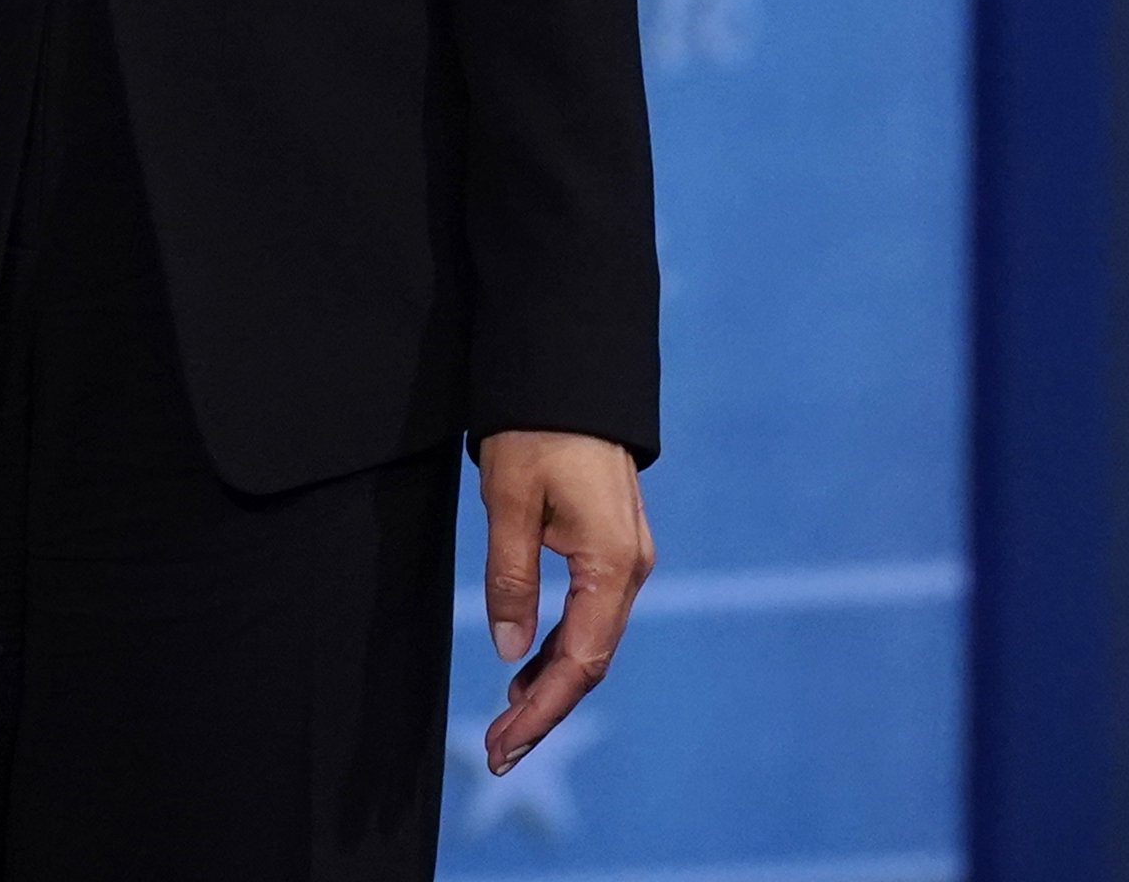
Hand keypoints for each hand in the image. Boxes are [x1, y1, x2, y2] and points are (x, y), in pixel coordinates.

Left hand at [475, 429, 650, 773]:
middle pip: (590, 662)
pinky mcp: (612, 550)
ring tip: (504, 720)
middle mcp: (630, 571)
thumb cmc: (537, 432)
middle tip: (498, 751)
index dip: (541, 709)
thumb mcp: (510, 503)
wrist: (569, 377)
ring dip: (548, 683)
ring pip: (590, 642)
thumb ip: (512, 579)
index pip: (579, 661)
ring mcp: (626, 561)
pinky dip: (557, 648)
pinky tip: (525, 667)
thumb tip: (510, 652)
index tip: (502, 744)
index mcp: (613, 565)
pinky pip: (589, 615)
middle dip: (543, 710)